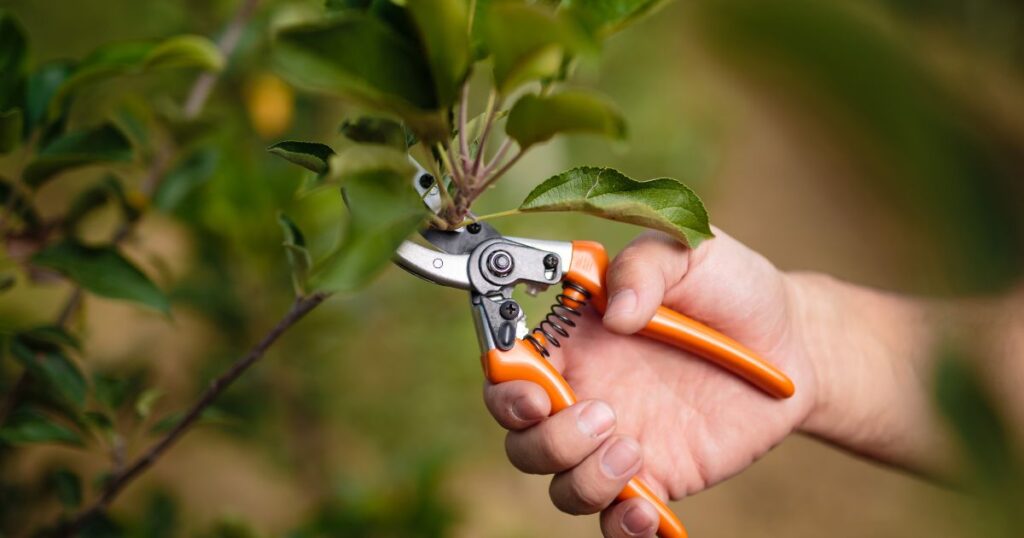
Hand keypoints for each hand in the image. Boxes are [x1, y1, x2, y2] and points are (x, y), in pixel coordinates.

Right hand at [483, 229, 820, 536]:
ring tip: (635, 448)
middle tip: (601, 414)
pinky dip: (622, 527)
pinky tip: (648, 510)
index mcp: (575, 338)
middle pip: (522, 437)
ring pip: (561, 485)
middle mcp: (585, 392)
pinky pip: (617, 521)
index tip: (530, 387)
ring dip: (583, 477)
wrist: (793, 343)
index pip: (509, 367)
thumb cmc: (733, 289)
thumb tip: (616, 311)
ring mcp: (617, 440)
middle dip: (544, 438)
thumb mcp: (690, 251)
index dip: (504, 383)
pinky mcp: (656, 478)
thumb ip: (646, 267)